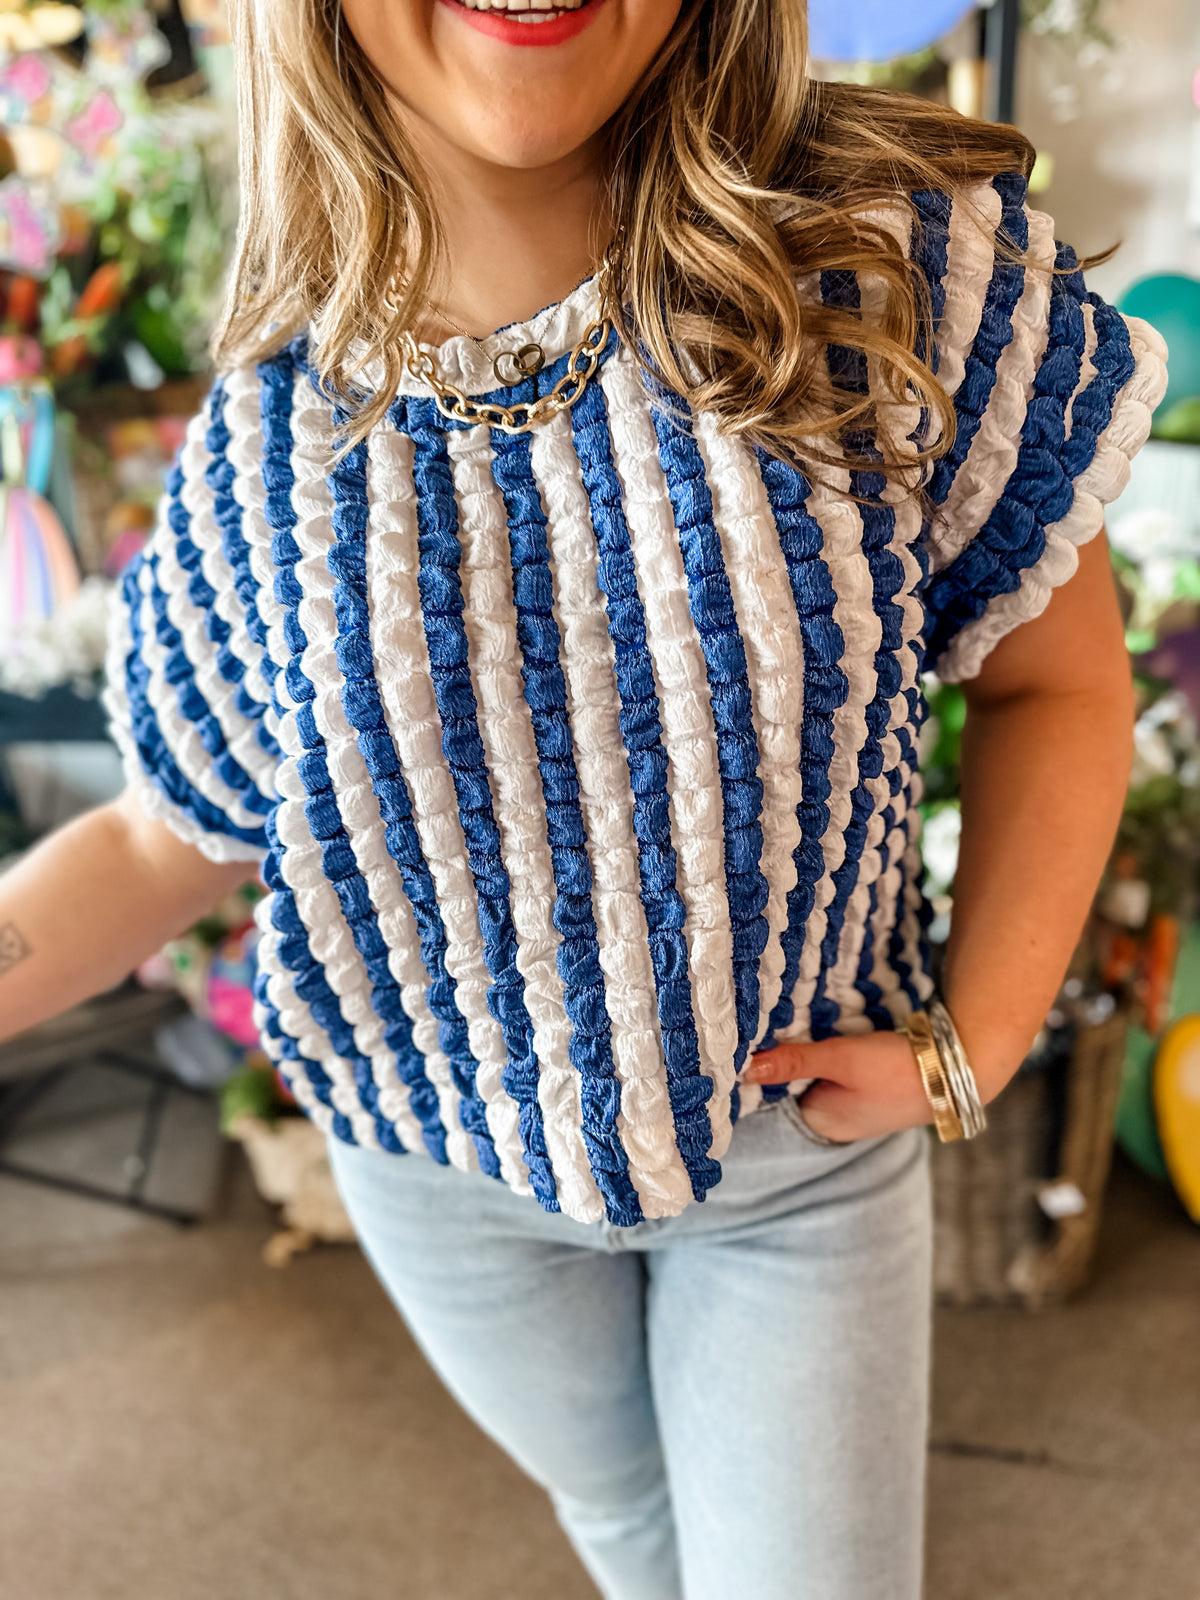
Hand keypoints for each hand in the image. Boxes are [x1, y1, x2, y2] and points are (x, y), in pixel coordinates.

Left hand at [741, 1032, 933, 1143]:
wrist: (959, 1067)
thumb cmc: (898, 1069)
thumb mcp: (841, 1059)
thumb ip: (794, 1062)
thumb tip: (744, 1069)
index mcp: (822, 1123)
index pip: (775, 1094)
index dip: (765, 1067)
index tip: (753, 1039)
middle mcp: (835, 1122)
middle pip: (795, 1084)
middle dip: (788, 1057)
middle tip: (777, 1022)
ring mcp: (854, 1108)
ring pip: (817, 1075)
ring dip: (811, 1053)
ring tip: (801, 1024)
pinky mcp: (870, 1091)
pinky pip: (837, 1072)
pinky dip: (832, 1055)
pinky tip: (832, 1033)